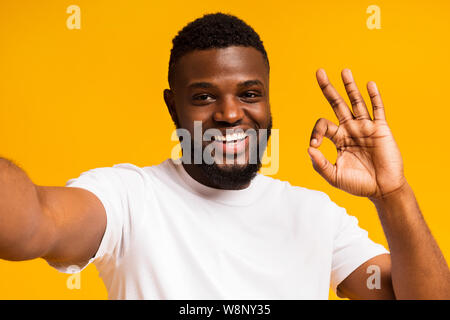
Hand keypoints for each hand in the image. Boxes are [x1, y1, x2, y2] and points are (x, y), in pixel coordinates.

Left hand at [308, 69, 406, 199]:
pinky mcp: (381, 129)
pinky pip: (378, 110)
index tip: (316, 145)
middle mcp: (350, 129)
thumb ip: (320, 165)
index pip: (323, 125)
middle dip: (328, 89)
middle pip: (337, 104)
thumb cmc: (358, 184)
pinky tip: (369, 84)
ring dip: (350, 86)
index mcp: (338, 139)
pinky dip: (374, 97)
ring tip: (344, 71)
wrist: (383, 190)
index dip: (316, 132)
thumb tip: (309, 149)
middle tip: (319, 72)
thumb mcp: (334, 177)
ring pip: (356, 102)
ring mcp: (365, 127)